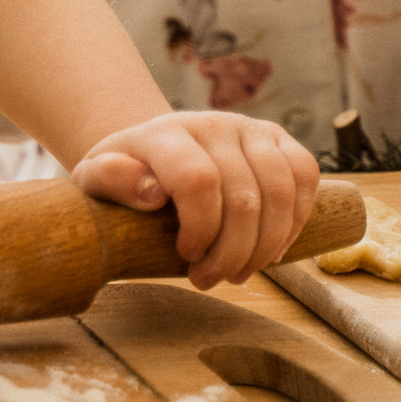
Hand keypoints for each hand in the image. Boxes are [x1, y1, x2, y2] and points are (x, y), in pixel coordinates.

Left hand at [73, 112, 317, 288]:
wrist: (152, 149)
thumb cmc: (126, 174)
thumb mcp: (94, 179)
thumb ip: (108, 179)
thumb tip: (151, 192)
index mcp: (164, 133)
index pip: (198, 180)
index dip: (201, 229)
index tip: (187, 256)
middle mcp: (211, 122)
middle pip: (244, 197)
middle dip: (233, 253)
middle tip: (212, 279)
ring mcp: (248, 127)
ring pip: (281, 190)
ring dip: (267, 245)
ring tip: (242, 270)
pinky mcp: (276, 137)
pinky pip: (306, 175)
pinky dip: (297, 220)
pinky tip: (273, 248)